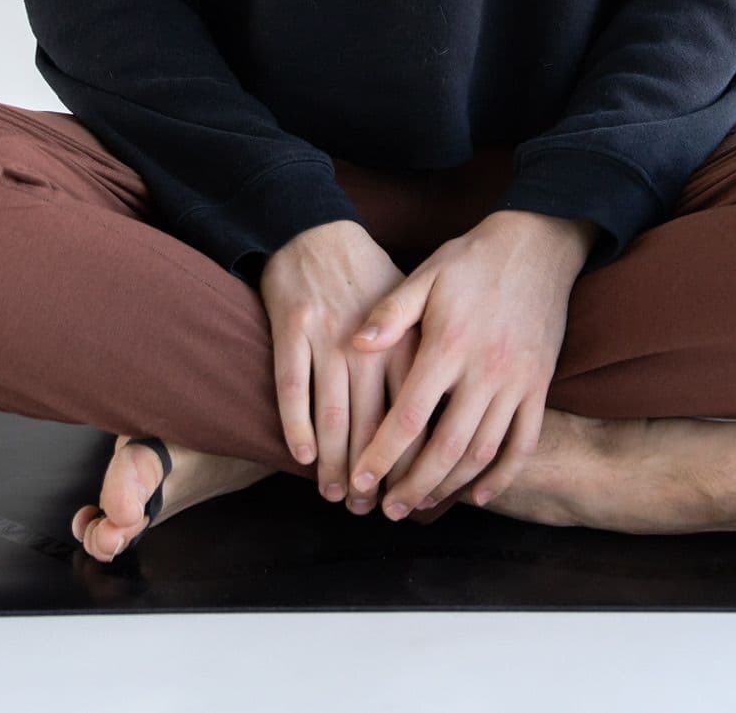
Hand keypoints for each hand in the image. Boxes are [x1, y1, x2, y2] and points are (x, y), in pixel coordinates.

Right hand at [258, 219, 439, 509]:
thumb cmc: (369, 276)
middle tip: (365, 507)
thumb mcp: (411, 309)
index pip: (411, 414)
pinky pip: (291, 389)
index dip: (408, 460)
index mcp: (403, 341)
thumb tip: (444, 419)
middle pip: (369, 424)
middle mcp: (367, 344)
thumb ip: (422, 358)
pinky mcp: (291, 330)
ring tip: (333, 494)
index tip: (406, 493)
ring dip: (332, 462)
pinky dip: (296, 427)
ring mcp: (326, 337)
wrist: (317, 228)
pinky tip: (301, 456)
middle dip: (368, 474)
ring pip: (330, 415)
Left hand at [342, 212, 587, 518]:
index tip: (361, 479)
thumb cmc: (472, 259)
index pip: (411, 415)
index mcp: (450, 344)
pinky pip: (524, 442)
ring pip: (484, 452)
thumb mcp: (426, 274)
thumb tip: (356, 344)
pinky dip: (503, 476)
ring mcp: (518, 381)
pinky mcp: (540, 385)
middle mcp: (486, 370)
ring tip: (421, 503)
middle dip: (414, 485)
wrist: (538, 244)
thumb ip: (391, 312)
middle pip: (447, 446)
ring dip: (451, 485)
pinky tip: (477, 494)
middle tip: (388, 510)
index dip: (383, 453)